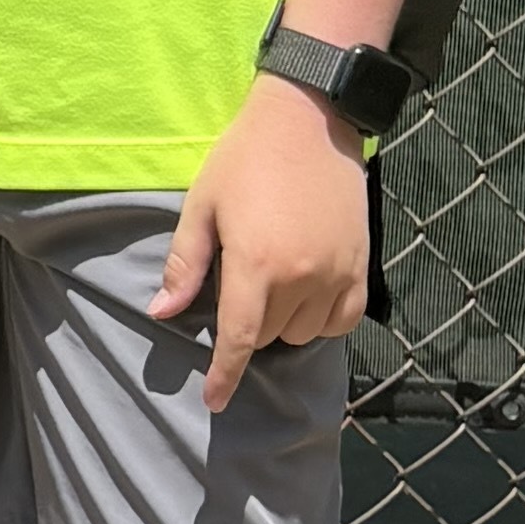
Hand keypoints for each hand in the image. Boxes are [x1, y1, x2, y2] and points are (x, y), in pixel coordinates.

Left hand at [153, 73, 370, 412]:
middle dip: (248, 327)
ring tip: (270, 285)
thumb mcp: (201, 207)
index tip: (215, 402)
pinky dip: (321, 321)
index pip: (240, 340)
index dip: (226, 376)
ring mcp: (337, 273)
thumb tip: (162, 313)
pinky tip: (304, 299)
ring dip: (283, 323)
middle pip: (270, 335)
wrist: (308, 121)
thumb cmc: (244, 161)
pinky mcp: (362, 266)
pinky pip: (343, 321)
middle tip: (238, 287)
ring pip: (305, 332)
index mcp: (257, 264)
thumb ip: (185, 265)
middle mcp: (302, 277)